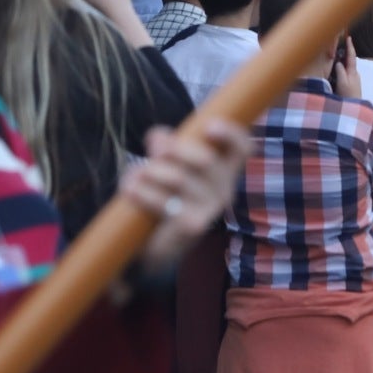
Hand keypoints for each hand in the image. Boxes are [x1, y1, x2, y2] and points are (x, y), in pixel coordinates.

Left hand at [122, 120, 250, 278]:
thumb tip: (157, 136)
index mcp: (225, 171)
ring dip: (151, 172)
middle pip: (205, 160)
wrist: (156, 246)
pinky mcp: (191, 226)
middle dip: (174, 149)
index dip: (231, 135)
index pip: (242, 149)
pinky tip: (130, 189)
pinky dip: (143, 193)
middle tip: (153, 149)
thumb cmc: (166, 198)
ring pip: (180, 179)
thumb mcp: (169, 167)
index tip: (209, 126)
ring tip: (134, 174)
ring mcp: (210, 210)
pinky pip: (165, 202)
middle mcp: (225, 191)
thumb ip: (165, 146)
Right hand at [332, 37, 363, 100]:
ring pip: (347, 67)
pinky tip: (338, 68)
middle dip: (346, 52)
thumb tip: (339, 61)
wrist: (353, 110)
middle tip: (341, 43)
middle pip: (350, 60)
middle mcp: (354, 75)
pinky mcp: (350, 85)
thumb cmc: (348, 96)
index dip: (350, 47)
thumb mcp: (342, 83)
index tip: (349, 37)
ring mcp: (353, 80)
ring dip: (343, 60)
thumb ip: (341, 71)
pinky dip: (342, 67)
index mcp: (353, 72)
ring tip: (337, 53)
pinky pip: (346, 73)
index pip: (351, 56)